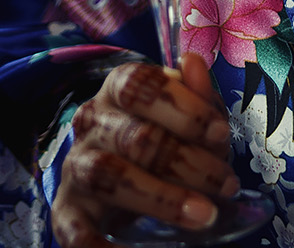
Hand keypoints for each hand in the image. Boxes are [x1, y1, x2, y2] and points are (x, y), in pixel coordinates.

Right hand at [51, 54, 237, 246]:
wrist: (120, 177)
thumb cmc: (163, 135)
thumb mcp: (187, 114)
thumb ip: (195, 95)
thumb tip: (193, 64)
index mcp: (119, 87)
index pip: (143, 86)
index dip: (184, 108)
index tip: (221, 134)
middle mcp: (92, 121)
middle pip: (135, 137)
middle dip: (188, 162)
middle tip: (226, 185)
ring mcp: (75, 166)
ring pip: (108, 176)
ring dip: (160, 198)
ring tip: (203, 215)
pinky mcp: (66, 211)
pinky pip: (73, 230)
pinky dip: (99, 246)